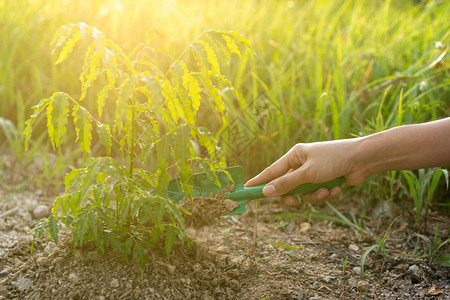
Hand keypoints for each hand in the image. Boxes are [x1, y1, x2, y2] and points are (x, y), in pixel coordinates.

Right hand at [244, 139, 368, 203]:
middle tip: (293, 202)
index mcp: (294, 156)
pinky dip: (326, 194)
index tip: (246, 188)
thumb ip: (287, 184)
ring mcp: (313, 174)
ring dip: (314, 196)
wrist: (364, 159)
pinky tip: (337, 188)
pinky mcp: (325, 182)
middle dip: (293, 196)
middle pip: (287, 186)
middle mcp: (302, 164)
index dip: (259, 181)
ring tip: (325, 191)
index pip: (271, 171)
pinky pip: (317, 194)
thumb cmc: (334, 159)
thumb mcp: (308, 173)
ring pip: (304, 194)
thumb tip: (266, 192)